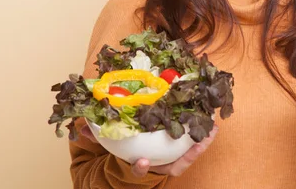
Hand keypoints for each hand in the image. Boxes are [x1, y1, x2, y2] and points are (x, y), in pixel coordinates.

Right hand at [80, 122, 218, 176]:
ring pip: (188, 158)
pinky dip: (203, 138)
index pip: (138, 171)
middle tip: (198, 144)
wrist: (130, 167)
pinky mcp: (179, 154)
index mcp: (138, 168)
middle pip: (173, 167)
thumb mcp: (106, 149)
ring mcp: (170, 162)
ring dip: (201, 145)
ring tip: (213, 129)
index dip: (140, 169)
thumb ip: (95, 138)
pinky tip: (213, 125)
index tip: (140, 162)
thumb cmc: (121, 155)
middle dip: (187, 157)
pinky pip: (193, 147)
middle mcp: (158, 168)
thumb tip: (82, 125)